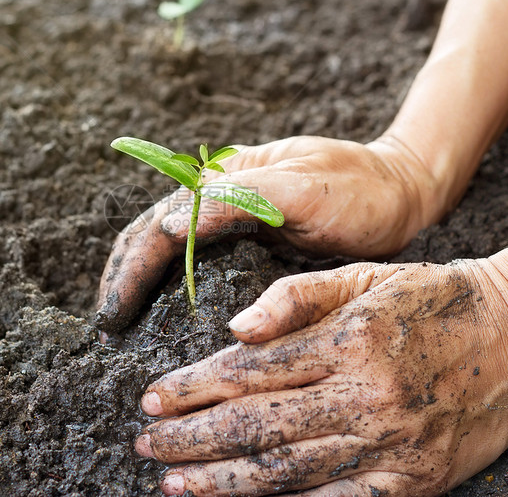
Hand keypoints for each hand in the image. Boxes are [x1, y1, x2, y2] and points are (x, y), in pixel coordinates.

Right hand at [95, 135, 441, 331]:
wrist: (401, 189)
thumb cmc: (358, 187)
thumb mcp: (303, 187)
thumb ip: (239, 199)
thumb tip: (167, 227)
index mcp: (224, 178)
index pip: (159, 226)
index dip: (131, 271)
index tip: (114, 315)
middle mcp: (218, 194)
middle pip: (151, 235)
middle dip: (122, 278)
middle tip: (106, 328)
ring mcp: (231, 215)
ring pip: (166, 247)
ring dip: (137, 281)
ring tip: (119, 323)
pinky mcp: (247, 236)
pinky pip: (194, 259)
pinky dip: (168, 284)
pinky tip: (161, 311)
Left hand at [134, 260, 507, 495]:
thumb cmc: (428, 298)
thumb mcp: (362, 278)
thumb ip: (295, 296)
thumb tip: (233, 330)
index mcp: (347, 341)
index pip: (248, 372)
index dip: (191, 388)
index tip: (151, 398)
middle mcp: (364, 396)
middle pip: (256, 426)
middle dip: (192, 438)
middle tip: (147, 442)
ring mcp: (389, 445)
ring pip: (286, 471)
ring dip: (222, 481)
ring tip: (175, 482)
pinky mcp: (412, 481)